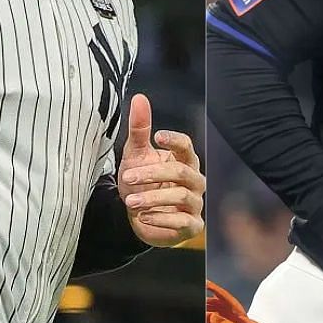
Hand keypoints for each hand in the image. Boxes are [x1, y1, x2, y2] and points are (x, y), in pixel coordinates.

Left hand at [118, 93, 205, 246]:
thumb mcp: (136, 156)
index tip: (157, 136)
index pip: (187, 146)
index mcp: (184, 160)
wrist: (140, 219)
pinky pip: (182, 221)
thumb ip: (139, 129)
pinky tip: (143, 217)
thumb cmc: (143, 183)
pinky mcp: (191, 225)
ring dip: (153, 198)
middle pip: (181, 171)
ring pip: (181, 195)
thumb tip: (140, 98)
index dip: (175, 140)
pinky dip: (162, 218)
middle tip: (127, 176)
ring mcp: (194, 203)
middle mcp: (194, 180)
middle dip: (153, 174)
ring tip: (130, 202)